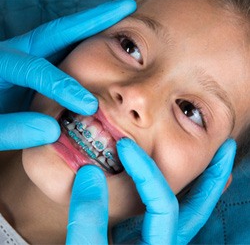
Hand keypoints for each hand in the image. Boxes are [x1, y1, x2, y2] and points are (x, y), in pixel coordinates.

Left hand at [0, 0, 135, 149]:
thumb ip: (12, 130)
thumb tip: (53, 131)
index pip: (36, 70)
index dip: (64, 87)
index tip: (88, 105)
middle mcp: (14, 53)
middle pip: (57, 32)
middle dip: (92, 20)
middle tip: (124, 7)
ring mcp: (27, 56)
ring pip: (62, 38)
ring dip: (92, 28)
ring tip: (120, 20)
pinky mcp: (34, 65)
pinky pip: (62, 53)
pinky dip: (84, 47)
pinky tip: (103, 47)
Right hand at [66, 139, 235, 243]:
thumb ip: (88, 220)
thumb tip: (90, 173)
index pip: (163, 205)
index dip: (144, 170)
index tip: (124, 146)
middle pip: (197, 212)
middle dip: (210, 178)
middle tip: (223, 148)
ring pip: (187, 215)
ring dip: (200, 186)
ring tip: (212, 160)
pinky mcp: (144, 242)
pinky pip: (166, 217)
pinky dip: (174, 195)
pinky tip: (172, 181)